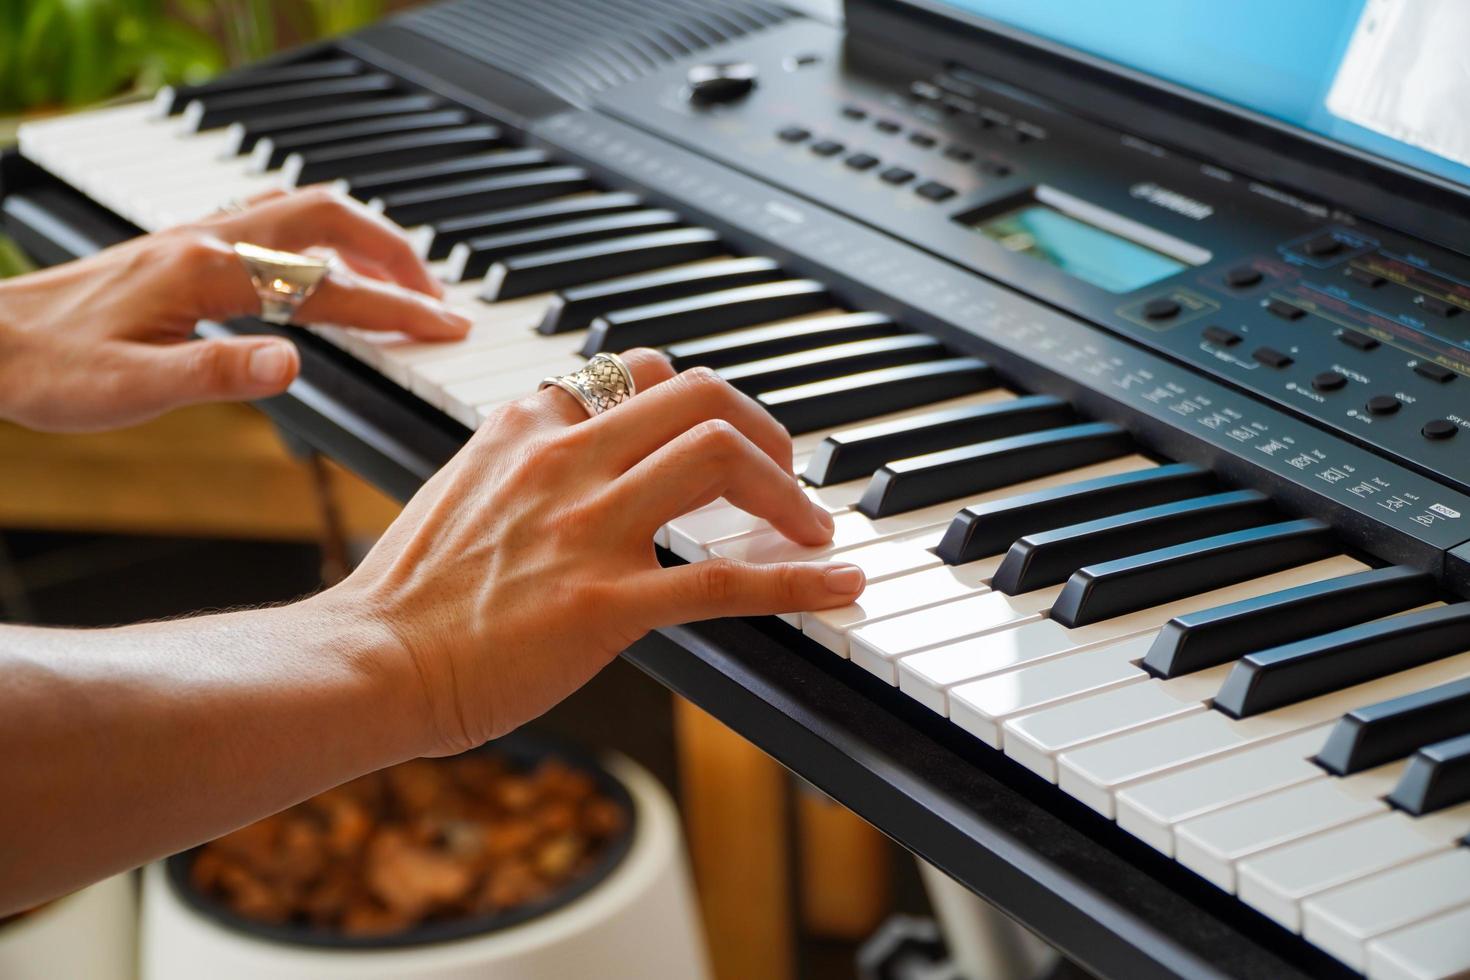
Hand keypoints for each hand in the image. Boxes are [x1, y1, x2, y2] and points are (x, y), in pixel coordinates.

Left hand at [0, 187, 469, 431]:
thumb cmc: (51, 369)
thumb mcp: (134, 389)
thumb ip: (219, 375)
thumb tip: (294, 366)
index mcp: (208, 273)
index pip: (328, 286)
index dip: (397, 309)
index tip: (447, 328)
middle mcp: (208, 241)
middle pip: (330, 220)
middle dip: (396, 256)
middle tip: (438, 298)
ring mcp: (196, 238)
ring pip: (303, 211)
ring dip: (362, 238)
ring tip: (399, 279)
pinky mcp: (184, 249)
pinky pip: (271, 222)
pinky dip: (320, 237)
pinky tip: (321, 263)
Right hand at [316, 349, 865, 754]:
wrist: (370, 662)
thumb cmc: (409, 593)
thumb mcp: (465, 489)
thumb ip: (528, 461)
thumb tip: (584, 459)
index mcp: (528, 424)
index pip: (642, 370)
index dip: (702, 399)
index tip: (727, 434)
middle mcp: (565, 456)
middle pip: (699, 395)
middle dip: (764, 429)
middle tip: (788, 473)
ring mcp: (588, 526)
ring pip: (720, 458)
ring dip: (787, 491)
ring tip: (811, 528)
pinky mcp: (606, 603)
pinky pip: (724, 581)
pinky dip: (798, 580)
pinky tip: (839, 586)